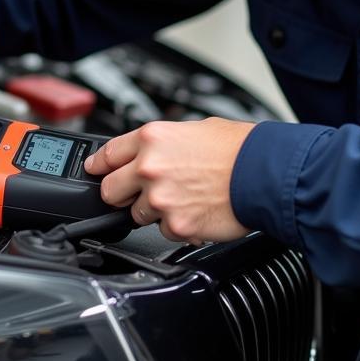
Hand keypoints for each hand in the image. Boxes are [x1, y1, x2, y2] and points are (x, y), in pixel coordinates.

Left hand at [83, 117, 253, 243]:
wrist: (264, 173)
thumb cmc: (239, 149)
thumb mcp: (194, 129)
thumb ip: (163, 144)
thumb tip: (149, 153)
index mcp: (152, 139)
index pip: (107, 155)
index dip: (98, 165)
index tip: (95, 170)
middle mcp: (149, 168)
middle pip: (110, 190)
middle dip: (122, 193)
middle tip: (140, 192)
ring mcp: (159, 199)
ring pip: (137, 214)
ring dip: (154, 211)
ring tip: (183, 199)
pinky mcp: (175, 226)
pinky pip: (164, 232)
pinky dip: (177, 226)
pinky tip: (196, 211)